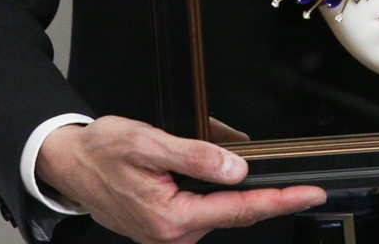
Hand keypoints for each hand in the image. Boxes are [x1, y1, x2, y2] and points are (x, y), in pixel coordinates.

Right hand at [36, 115, 323, 243]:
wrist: (68, 163)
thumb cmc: (101, 151)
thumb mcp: (148, 144)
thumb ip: (194, 156)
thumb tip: (236, 168)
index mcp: (172, 218)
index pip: (239, 209)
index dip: (280, 200)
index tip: (310, 193)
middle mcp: (173, 233)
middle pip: (235, 212)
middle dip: (267, 193)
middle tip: (299, 180)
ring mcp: (169, 232)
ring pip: (220, 208)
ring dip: (236, 185)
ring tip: (237, 152)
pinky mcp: (165, 224)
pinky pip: (203, 206)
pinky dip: (216, 187)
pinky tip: (217, 166)